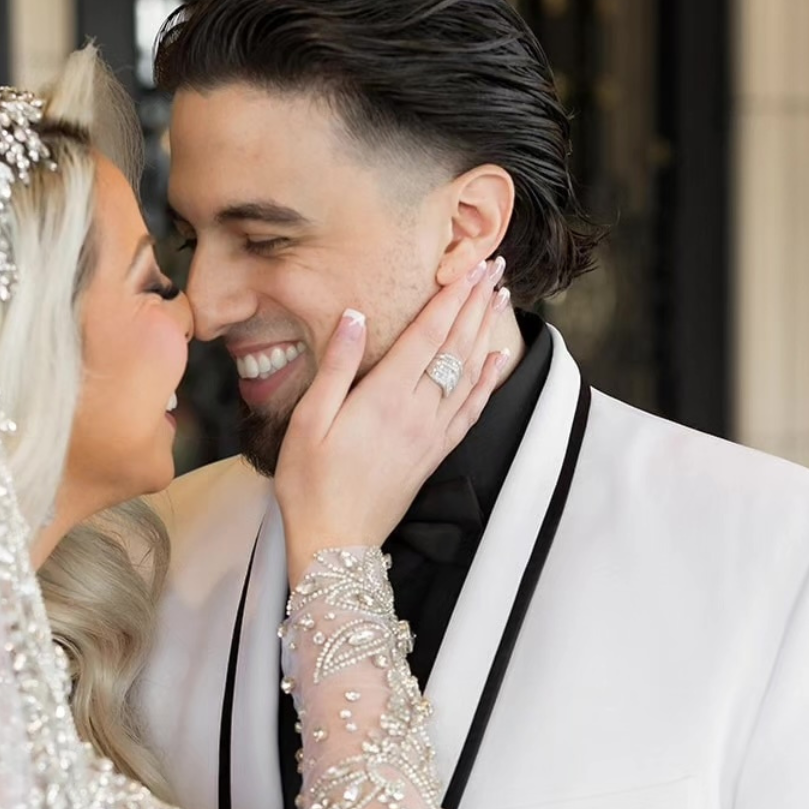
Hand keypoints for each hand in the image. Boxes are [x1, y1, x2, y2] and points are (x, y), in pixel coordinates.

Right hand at [275, 256, 512, 578]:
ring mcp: (431, 433)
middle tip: (494, 267)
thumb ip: (335, 366)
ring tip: (499, 299)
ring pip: (469, 373)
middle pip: (456, 346)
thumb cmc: (311, 483)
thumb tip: (355, 316)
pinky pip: (470, 410)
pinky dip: (486, 381)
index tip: (468, 266)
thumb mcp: (309, 421)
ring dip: (486, 332)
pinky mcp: (434, 453)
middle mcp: (417, 411)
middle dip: (475, 303)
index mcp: (384, 397)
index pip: (428, 334)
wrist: (336, 541)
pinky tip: (495, 361)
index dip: (451, 297)